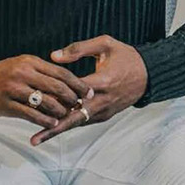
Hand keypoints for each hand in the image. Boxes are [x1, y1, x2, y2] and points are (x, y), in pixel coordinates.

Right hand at [0, 55, 91, 130]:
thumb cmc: (1, 75)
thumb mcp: (21, 66)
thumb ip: (41, 73)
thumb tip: (66, 84)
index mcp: (30, 62)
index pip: (60, 72)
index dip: (77, 84)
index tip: (89, 92)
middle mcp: (23, 73)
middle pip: (56, 86)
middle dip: (73, 98)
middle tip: (82, 106)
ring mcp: (14, 89)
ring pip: (45, 101)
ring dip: (60, 110)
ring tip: (68, 115)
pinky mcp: (6, 104)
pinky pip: (30, 114)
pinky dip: (44, 120)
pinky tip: (53, 124)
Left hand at [32, 35, 148, 144]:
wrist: (149, 74)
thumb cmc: (127, 57)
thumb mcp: (105, 44)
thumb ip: (78, 49)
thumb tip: (54, 56)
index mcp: (103, 82)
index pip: (73, 93)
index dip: (55, 97)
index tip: (38, 103)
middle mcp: (103, 101)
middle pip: (74, 118)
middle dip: (53, 129)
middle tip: (35, 139)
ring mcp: (105, 111)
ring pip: (78, 123)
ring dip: (59, 129)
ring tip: (38, 137)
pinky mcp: (105, 116)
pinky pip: (84, 121)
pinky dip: (70, 124)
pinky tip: (53, 126)